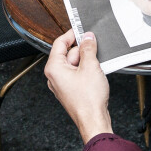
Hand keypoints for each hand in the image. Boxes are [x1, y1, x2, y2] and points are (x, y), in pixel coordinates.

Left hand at [45, 29, 112, 143]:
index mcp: (54, 68)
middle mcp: (55, 76)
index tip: (82, 30)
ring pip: (74, 63)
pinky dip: (87, 70)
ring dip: (86, 61)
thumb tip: (87, 37)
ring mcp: (62, 84)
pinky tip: (96, 73)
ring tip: (97, 66)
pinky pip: (77, 73)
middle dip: (82, 50)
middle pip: (68, 53)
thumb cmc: (88, 99)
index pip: (60, 43)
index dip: (72, 34)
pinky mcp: (71, 89)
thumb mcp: (91, 66)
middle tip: (95, 48)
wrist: (93, 120)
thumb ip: (88, 48)